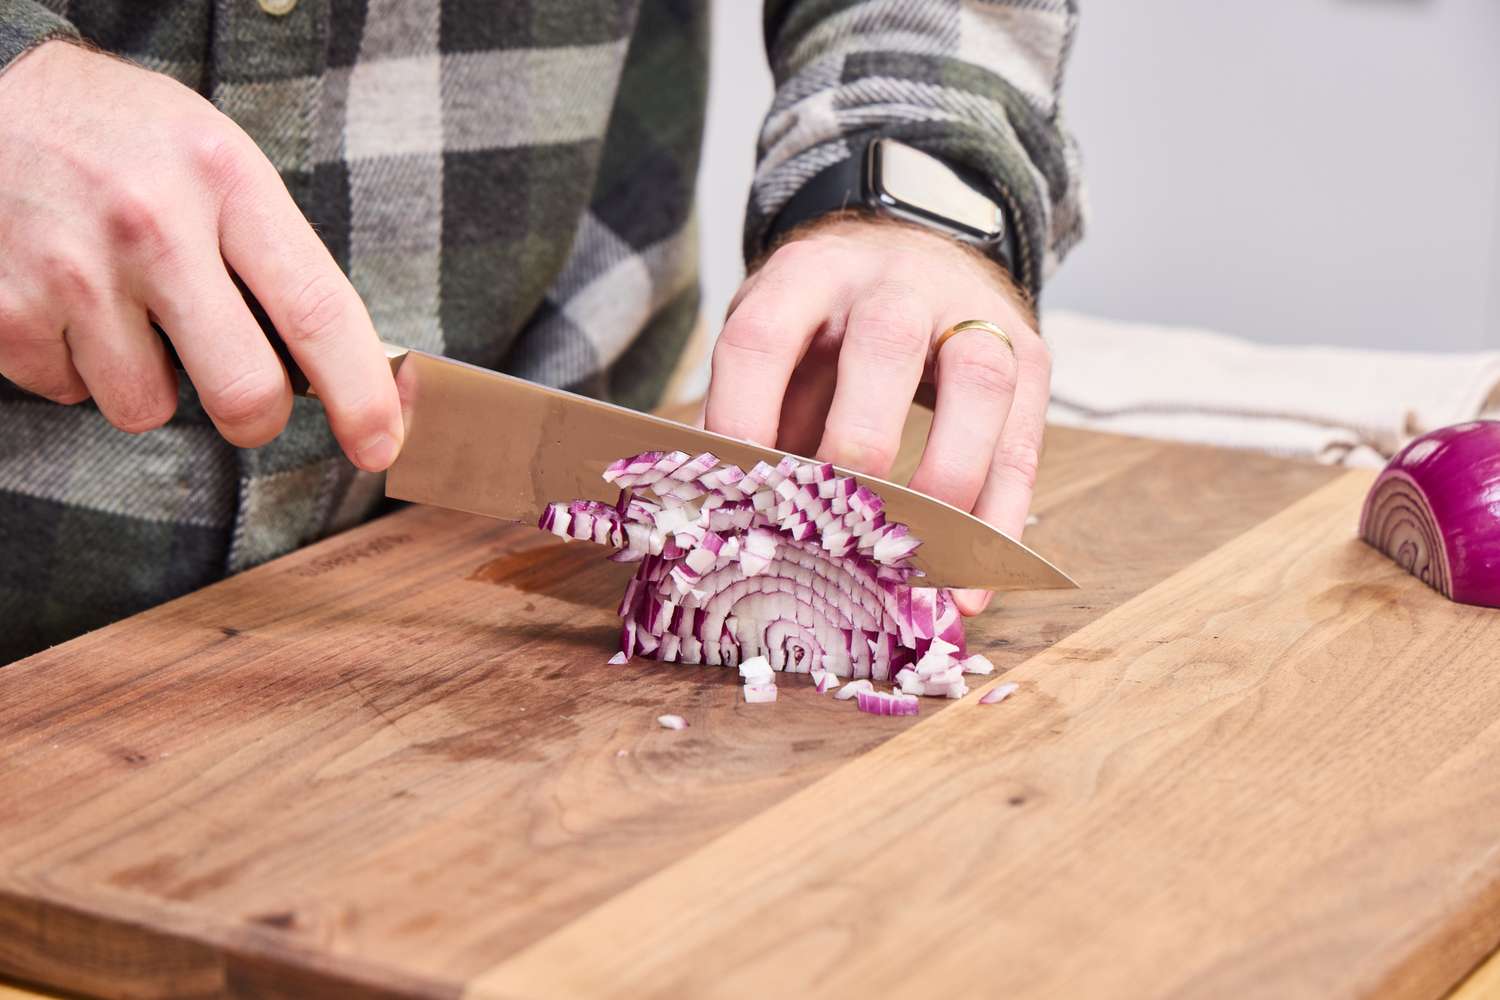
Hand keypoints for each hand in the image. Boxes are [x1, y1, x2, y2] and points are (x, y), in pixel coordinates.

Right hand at [0, 41, 402, 469]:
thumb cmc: (123, 139)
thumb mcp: (217, 160)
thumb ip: (272, 254)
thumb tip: (331, 368)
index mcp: (226, 181)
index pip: (318, 312)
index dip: (360, 395)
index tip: (379, 445)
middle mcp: (153, 225)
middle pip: (242, 391)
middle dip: (252, 415)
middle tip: (242, 393)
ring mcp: (72, 269)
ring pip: (145, 407)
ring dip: (144, 378)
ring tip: (124, 306)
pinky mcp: (6, 307)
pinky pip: (68, 391)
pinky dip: (73, 364)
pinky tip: (66, 300)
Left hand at [705, 214, 1050, 614]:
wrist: (918, 250)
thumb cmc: (829, 324)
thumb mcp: (780, 344)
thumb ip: (755, 414)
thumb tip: (719, 514)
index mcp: (808, 275)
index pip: (763, 336)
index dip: (742, 413)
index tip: (736, 491)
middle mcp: (892, 284)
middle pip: (885, 344)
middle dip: (861, 441)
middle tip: (839, 521)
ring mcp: (972, 314)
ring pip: (978, 382)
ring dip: (950, 476)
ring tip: (920, 553)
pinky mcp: (1028, 355)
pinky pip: (1023, 440)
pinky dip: (1001, 516)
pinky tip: (972, 580)